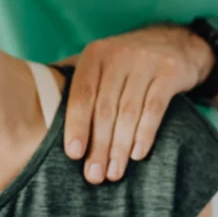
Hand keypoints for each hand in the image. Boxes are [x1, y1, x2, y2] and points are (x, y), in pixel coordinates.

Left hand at [63, 25, 215, 183]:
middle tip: (94, 175)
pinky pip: (154, 109)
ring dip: (120, 147)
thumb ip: (78, 81)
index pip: (82, 94)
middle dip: (98, 145)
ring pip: (128, 112)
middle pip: (105, 108)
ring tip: (114, 172)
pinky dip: (144, 134)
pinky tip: (138, 155)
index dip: (77, 125)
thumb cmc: (127, 62)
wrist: (175, 41)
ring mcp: (146, 63)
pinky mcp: (170, 73)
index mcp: (95, 55)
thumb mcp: (102, 61)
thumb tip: (42, 110)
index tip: (74, 154)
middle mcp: (118, 55)